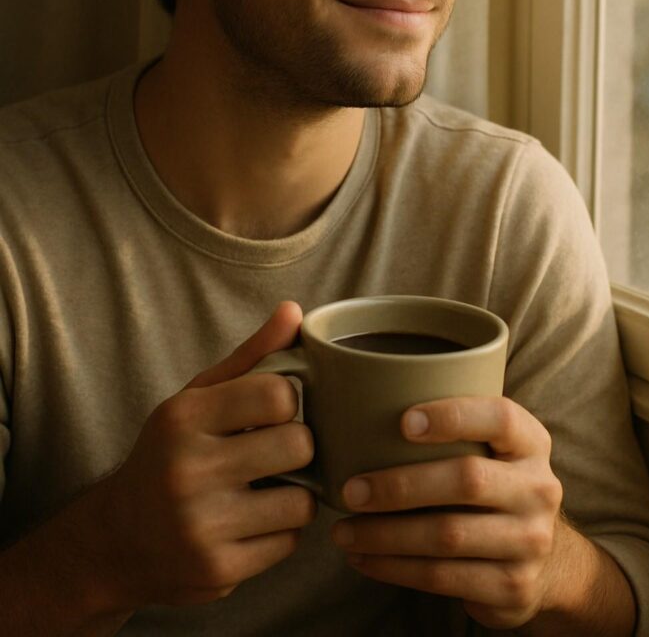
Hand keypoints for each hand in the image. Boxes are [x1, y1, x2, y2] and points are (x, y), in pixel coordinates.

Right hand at [99, 301, 315, 609]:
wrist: (113, 540)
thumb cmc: (168, 455)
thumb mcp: (197, 399)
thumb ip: (250, 357)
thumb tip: (295, 310)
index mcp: (184, 416)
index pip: (278, 393)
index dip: (290, 402)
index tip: (275, 412)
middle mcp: (188, 469)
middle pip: (299, 445)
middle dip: (298, 449)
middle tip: (278, 452)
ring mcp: (202, 524)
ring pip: (303, 500)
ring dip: (296, 495)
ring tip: (268, 489)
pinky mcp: (218, 570)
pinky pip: (290, 542)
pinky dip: (281, 532)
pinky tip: (253, 522)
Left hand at [330, 396, 564, 630]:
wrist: (543, 562)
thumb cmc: (492, 486)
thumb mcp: (490, 450)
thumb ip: (453, 429)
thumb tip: (363, 407)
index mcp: (531, 443)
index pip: (500, 418)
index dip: (453, 416)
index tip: (403, 421)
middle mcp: (539, 489)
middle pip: (467, 480)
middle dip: (400, 486)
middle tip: (351, 490)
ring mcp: (531, 542)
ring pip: (448, 535)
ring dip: (386, 535)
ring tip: (343, 532)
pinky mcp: (512, 587)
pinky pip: (443, 577)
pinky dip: (395, 568)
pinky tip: (364, 559)